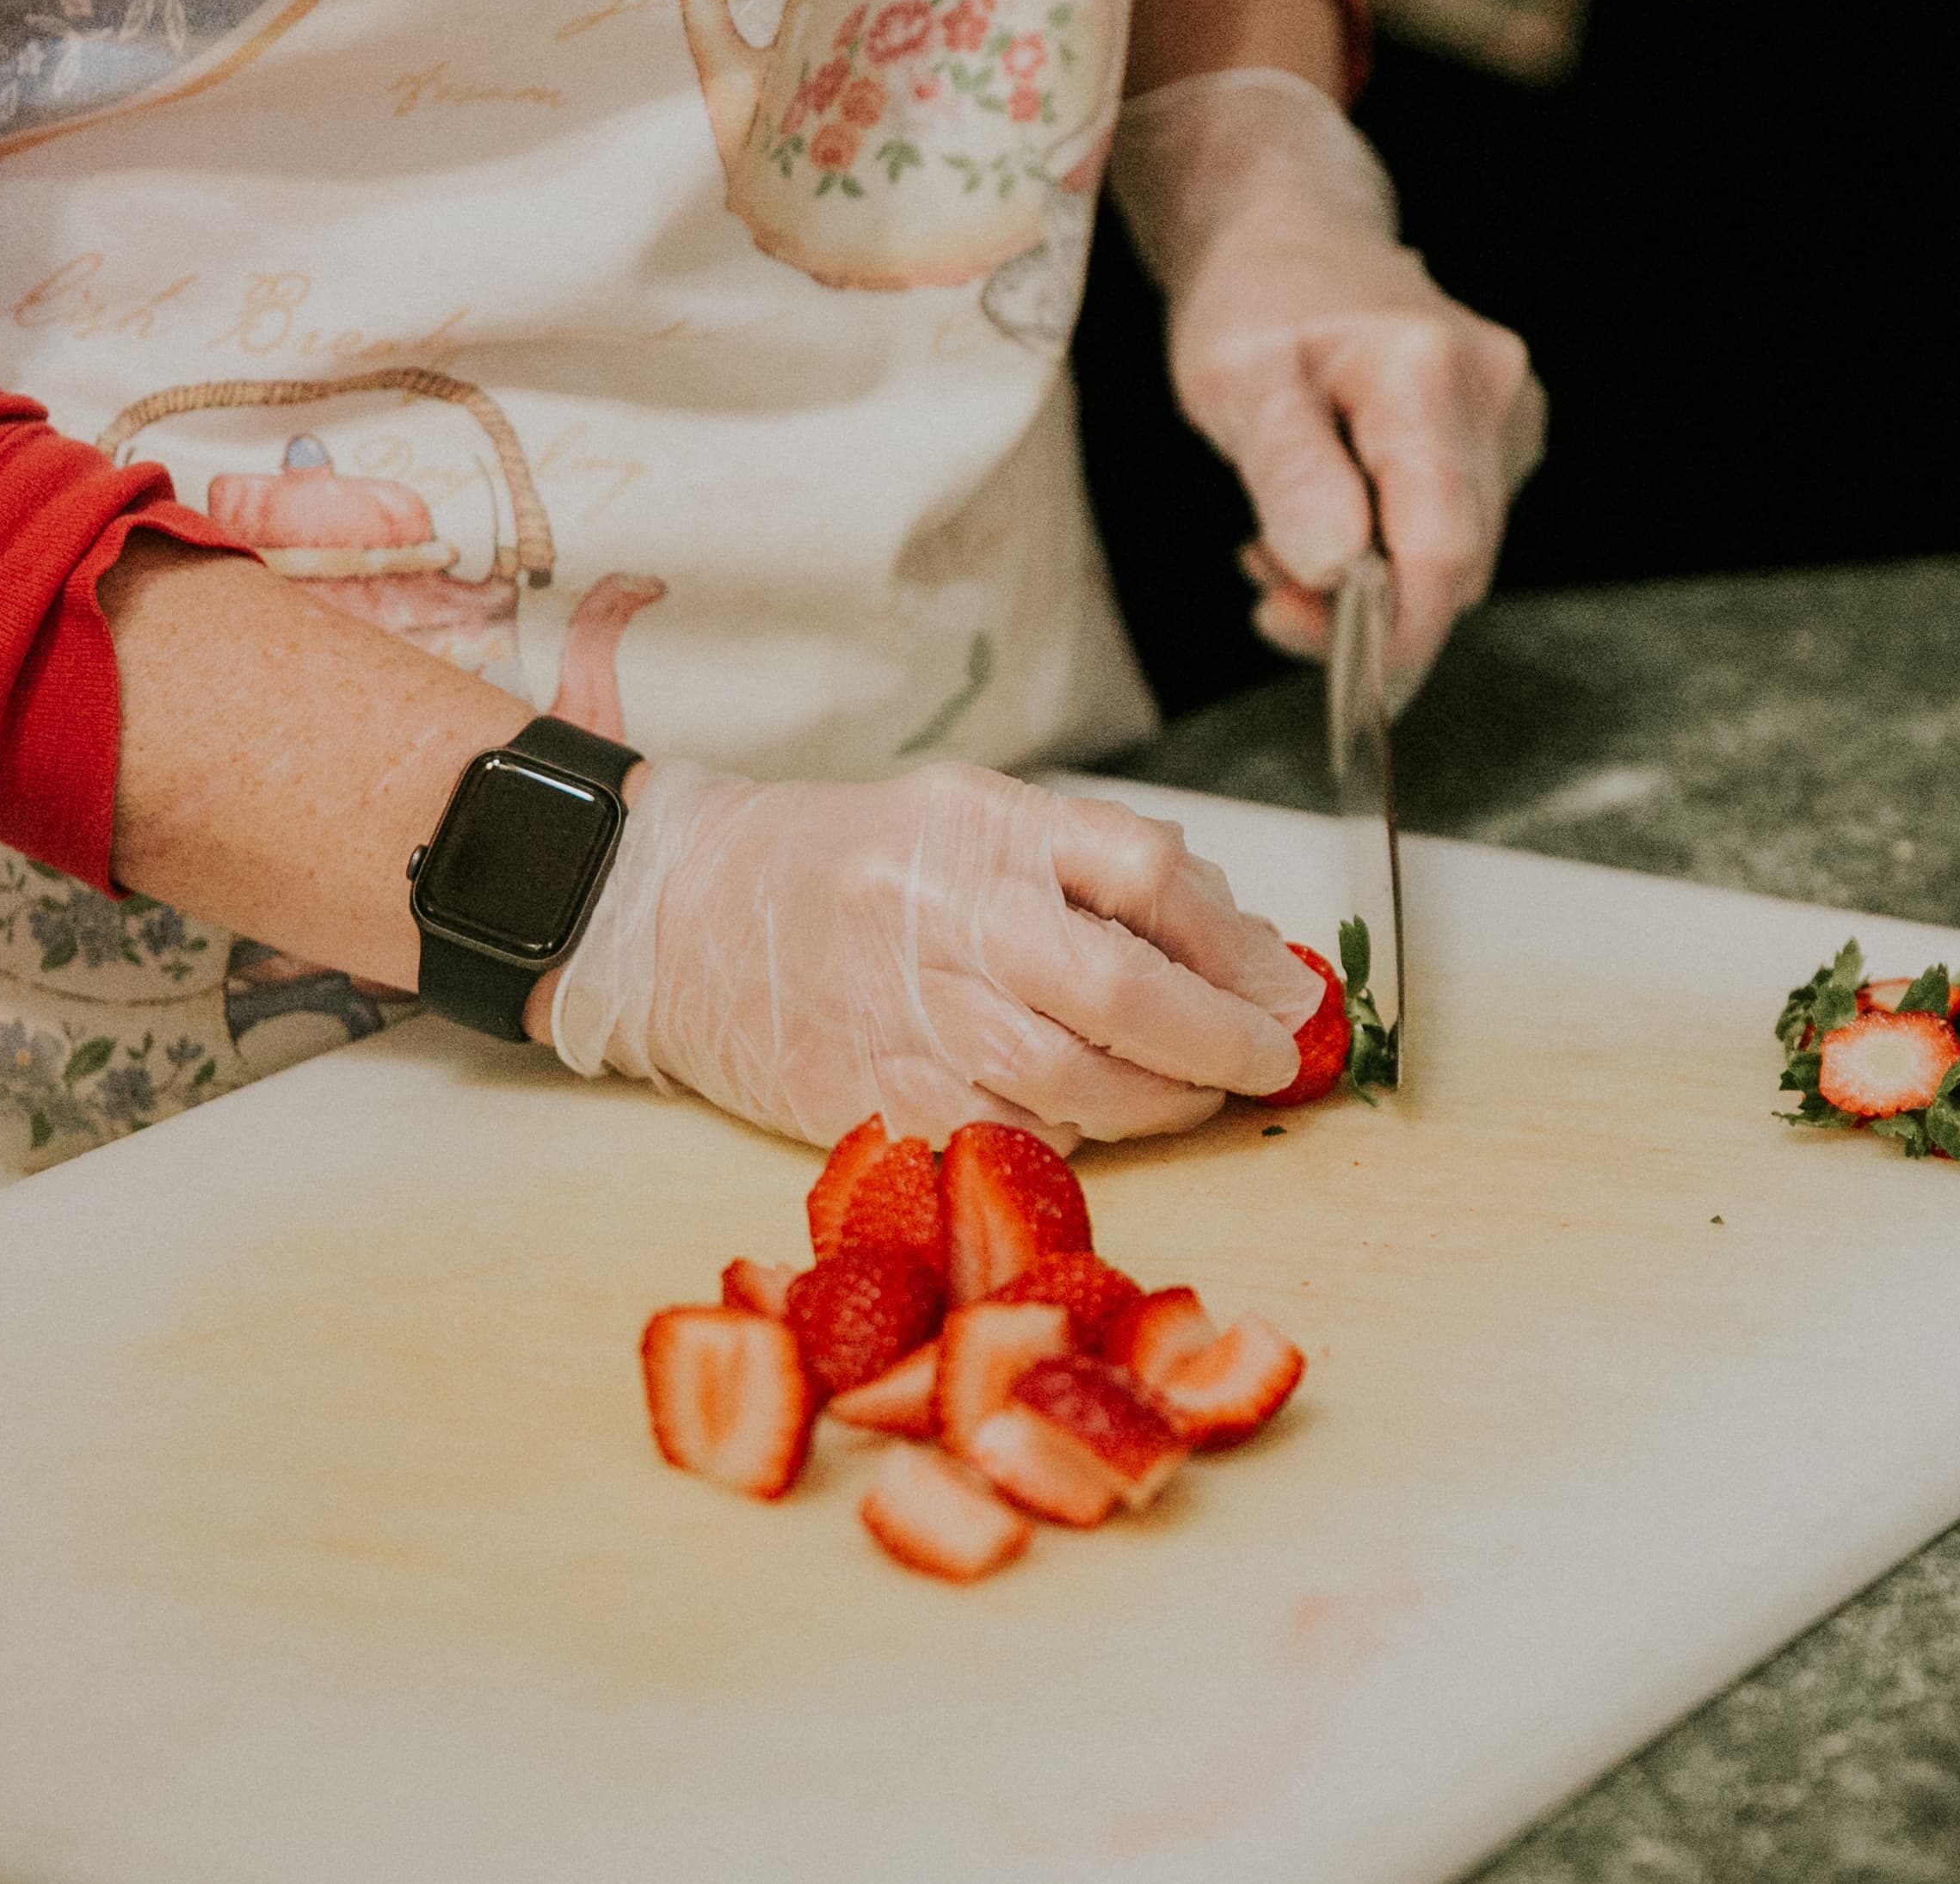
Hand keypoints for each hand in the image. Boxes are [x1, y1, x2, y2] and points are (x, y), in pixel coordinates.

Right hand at [546, 761, 1325, 1151]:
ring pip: (1074, 1086)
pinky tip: (1097, 1122)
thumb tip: (1233, 945)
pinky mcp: (872, 1101)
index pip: (1143, 873)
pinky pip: (1006, 1139)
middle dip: (1219, 1041)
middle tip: (1271, 1062)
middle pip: (1120, 994)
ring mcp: (903, 1018)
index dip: (1233, 941)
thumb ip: (1096, 868)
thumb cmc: (848, 864)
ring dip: (1162, 1102)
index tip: (1284, 986)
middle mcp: (943, 918)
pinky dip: (1073, 1141)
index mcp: (980, 829)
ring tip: (1199, 1095)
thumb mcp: (972, 818)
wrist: (675, 918)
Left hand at [1110, 69, 1545, 689]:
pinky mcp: (1506, 431)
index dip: (1402, 634)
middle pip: (1458, 560)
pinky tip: (1334, 516)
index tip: (1345, 681)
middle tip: (1269, 587)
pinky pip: (1459, 525)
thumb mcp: (1237, 383)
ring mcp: (1510, 410)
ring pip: (1459, 552)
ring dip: (1373, 580)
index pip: (1442, 547)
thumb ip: (1290, 473)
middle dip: (1368, 609)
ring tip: (1283, 538)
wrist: (1288, 230)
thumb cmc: (1255, 301)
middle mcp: (1493, 391)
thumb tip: (1337, 570)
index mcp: (1425, 374)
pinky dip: (1393, 549)